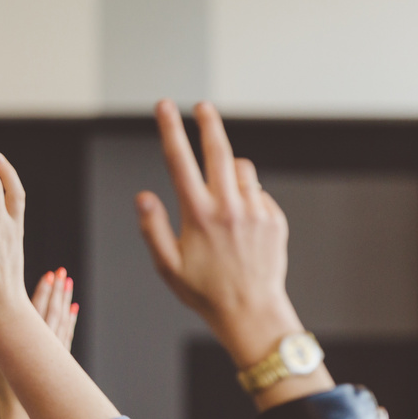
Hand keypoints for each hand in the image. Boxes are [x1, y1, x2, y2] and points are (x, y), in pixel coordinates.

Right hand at [0, 268, 78, 401]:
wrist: (22, 410)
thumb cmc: (5, 385)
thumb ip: (2, 337)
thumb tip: (0, 316)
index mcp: (27, 340)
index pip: (38, 309)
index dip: (44, 291)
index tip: (50, 275)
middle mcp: (44, 343)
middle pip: (53, 310)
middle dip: (57, 290)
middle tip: (62, 273)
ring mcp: (55, 350)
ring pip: (62, 320)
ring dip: (65, 301)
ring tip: (68, 283)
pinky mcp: (61, 358)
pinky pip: (67, 334)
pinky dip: (70, 320)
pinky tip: (73, 309)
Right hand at [136, 102, 314, 389]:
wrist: (251, 312)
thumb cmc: (204, 292)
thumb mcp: (167, 265)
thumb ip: (152, 228)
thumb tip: (143, 196)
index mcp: (198, 216)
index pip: (179, 162)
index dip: (170, 129)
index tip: (165, 107)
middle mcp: (229, 208)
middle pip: (218, 150)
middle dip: (208, 123)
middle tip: (202, 106)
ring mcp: (255, 212)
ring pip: (242, 170)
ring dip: (229, 171)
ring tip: (222, 199)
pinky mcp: (274, 219)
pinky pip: (259, 193)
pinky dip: (248, 198)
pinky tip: (241, 226)